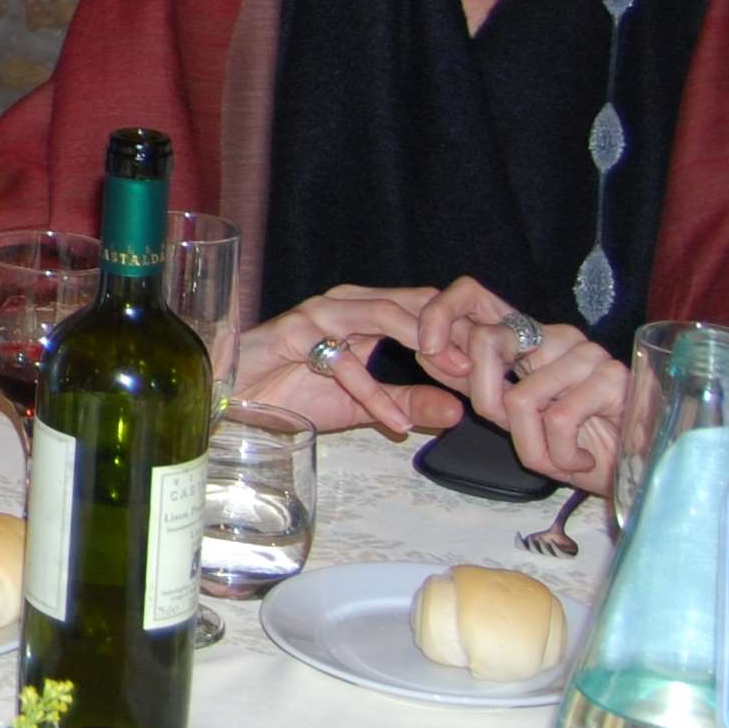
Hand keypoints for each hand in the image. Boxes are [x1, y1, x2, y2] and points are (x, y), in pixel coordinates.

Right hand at [230, 286, 464, 443]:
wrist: (232, 401)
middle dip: (455, 333)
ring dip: (425, 346)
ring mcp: (320, 314)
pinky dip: (374, 393)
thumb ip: (408, 403)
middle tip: (486, 370)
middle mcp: (346, 304)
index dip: (464, 331)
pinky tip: (394, 425)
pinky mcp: (295, 333)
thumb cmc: (289, 394)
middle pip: (416, 302)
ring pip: (386, 315)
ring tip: (454, 381)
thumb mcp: (363, 405)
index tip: (495, 365)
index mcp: (366, 313)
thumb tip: (460, 413)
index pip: (427, 308)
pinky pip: (345, 361)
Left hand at [419, 278, 624, 493]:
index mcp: (527, 337)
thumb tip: (426, 353)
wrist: (639, 473)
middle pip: (487, 339)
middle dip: (482, 397)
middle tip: (510, 427)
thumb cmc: (576, 445)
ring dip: (530, 446)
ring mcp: (586, 354)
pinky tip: (581, 460)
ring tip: (557, 456)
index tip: (425, 351)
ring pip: (518, 397)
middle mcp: (554, 335)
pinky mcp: (612, 379)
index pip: (471, 295)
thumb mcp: (513, 417)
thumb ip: (473, 383)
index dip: (439, 315)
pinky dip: (558, 455)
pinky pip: (557, 419)